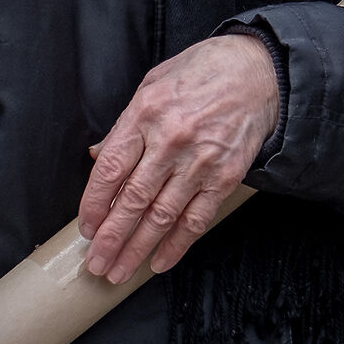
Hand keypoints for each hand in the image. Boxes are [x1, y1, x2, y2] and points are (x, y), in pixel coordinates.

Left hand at [80, 32, 281, 284]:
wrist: (257, 71)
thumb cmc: (202, 73)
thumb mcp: (153, 84)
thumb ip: (125, 125)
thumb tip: (98, 156)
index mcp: (145, 114)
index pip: (110, 169)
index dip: (94, 204)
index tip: (86, 228)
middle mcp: (171, 140)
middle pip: (133, 200)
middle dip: (111, 238)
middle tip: (96, 264)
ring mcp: (200, 161)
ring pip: (162, 216)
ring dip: (138, 249)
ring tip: (120, 271)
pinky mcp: (226, 176)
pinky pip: (196, 218)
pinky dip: (177, 244)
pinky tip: (160, 261)